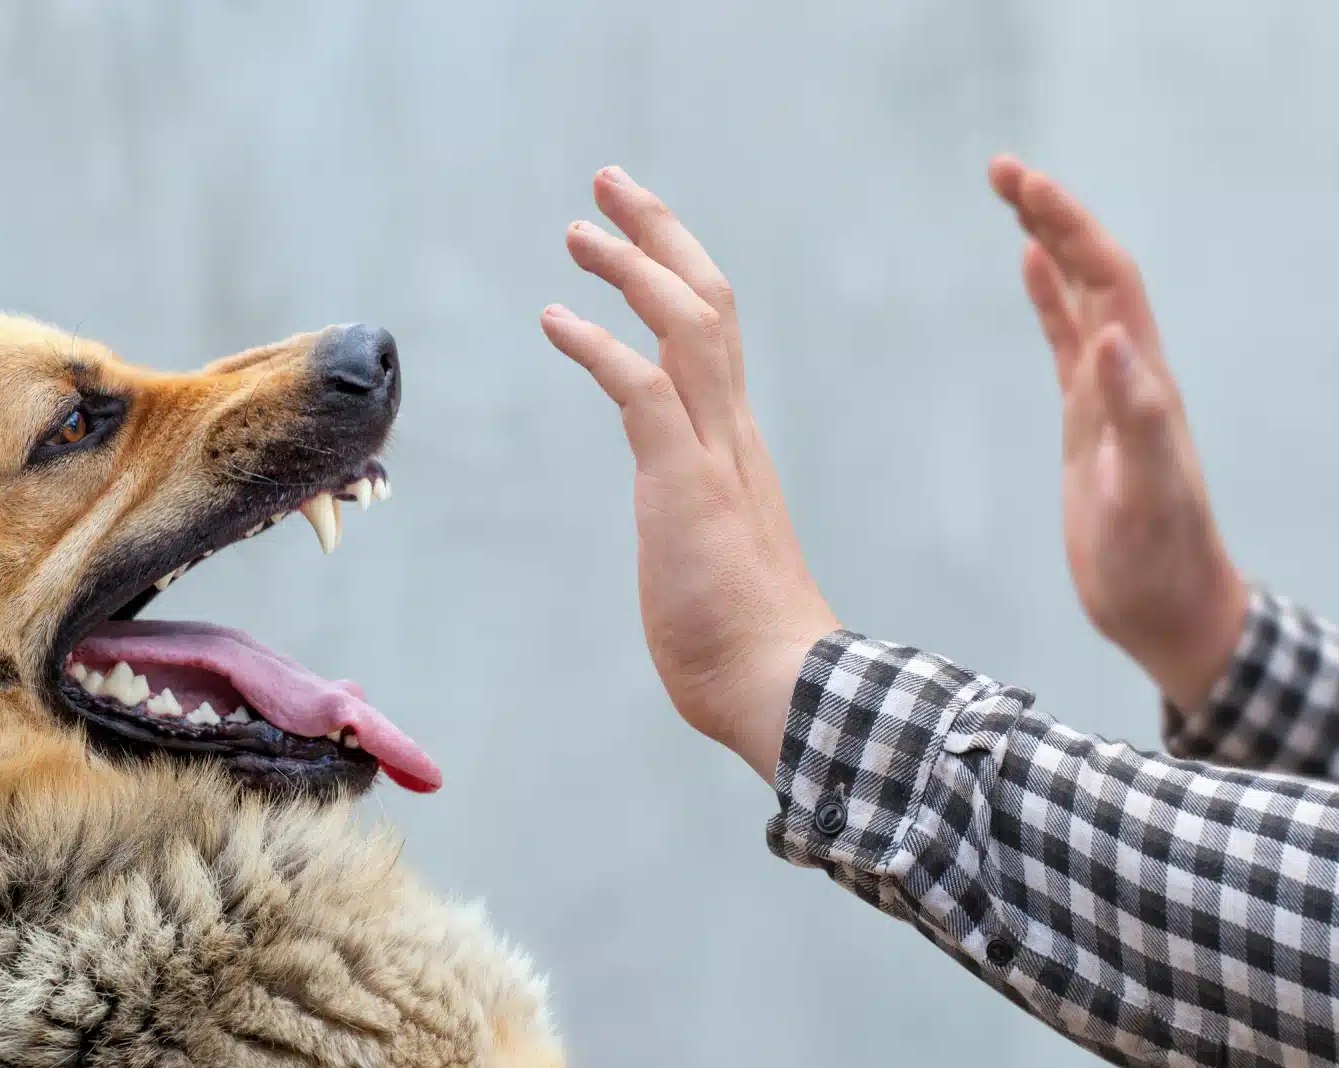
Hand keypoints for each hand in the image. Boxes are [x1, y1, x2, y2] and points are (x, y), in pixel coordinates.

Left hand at [541, 166, 837, 783]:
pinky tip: (556, 318)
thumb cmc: (744, 644)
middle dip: (659, 233)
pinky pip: (642, 389)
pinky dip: (599, 345)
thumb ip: (697, 525)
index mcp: (736, 445)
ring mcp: (714, 453)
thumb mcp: (711, 559)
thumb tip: (684, 539)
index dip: (676, 273)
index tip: (637, 237)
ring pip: (686, 324)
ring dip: (632, 266)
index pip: (714, 333)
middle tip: (610, 185)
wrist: (782, 688)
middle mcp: (732, 432)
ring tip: (578, 230)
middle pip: (708, 300)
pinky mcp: (685, 482)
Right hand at [988, 155, 1248, 709]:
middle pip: (1093, 270)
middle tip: (1000, 169)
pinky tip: (1029, 269)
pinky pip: (1066, 341)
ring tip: (1012, 196)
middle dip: (1052, 214)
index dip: (1068, 226)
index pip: (1107, 279)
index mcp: (1142, 380)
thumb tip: (1111, 335)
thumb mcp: (1146, 493)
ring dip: (1049, 242)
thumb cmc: (1158, 561)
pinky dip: (1048, 298)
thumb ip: (1137, 415)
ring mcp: (1108, 394)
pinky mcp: (1089, 421)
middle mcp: (1130, 373)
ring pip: (1080, 296)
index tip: (1022, 184)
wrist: (1168, 608)